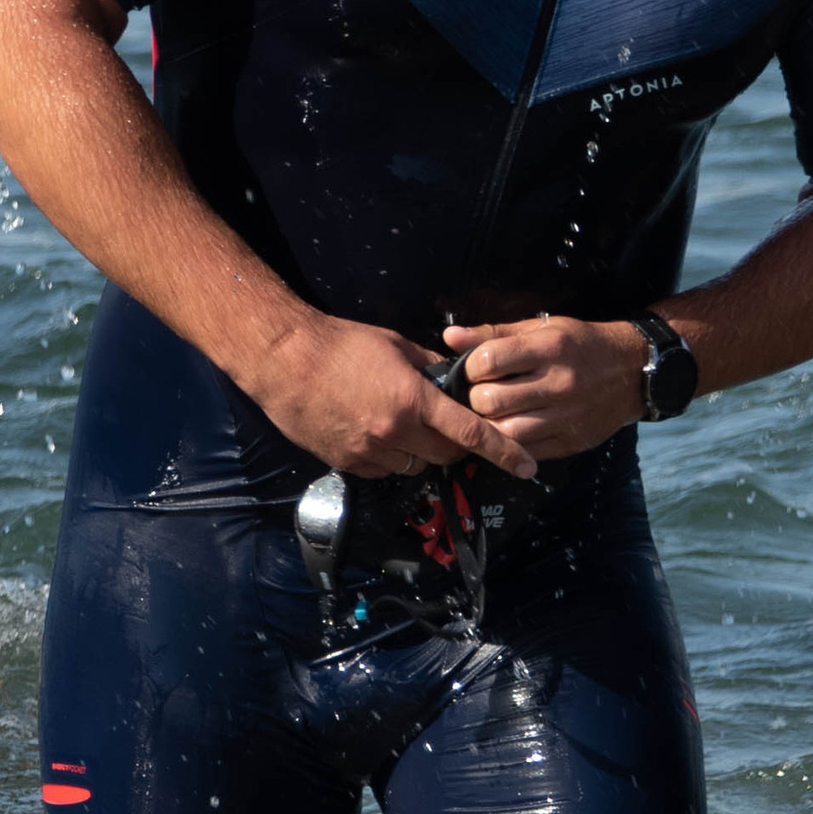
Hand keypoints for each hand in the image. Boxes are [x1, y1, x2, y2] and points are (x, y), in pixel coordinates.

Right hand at [247, 309, 536, 483]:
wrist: (284, 360)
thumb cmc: (340, 343)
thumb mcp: (394, 345)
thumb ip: (430, 366)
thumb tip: (456, 379)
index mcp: (413, 400)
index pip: (471, 433)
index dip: (504, 452)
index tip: (528, 467)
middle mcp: (395, 433)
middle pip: (445, 455)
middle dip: (454, 444)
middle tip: (446, 424)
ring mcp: (370, 452)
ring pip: (415, 466)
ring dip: (420, 451)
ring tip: (402, 423)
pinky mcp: (347, 463)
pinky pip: (384, 470)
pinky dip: (390, 456)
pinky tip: (375, 431)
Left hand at [443, 312, 646, 462]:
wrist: (632, 371)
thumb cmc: (580, 344)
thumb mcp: (541, 329)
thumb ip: (493, 334)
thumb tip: (449, 337)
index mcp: (549, 348)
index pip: (487, 361)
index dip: (470, 366)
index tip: (475, 368)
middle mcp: (558, 383)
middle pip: (491, 401)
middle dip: (475, 398)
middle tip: (481, 394)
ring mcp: (566, 417)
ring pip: (505, 432)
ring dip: (489, 425)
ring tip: (493, 414)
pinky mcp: (571, 442)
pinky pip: (527, 452)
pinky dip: (510, 445)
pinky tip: (510, 430)